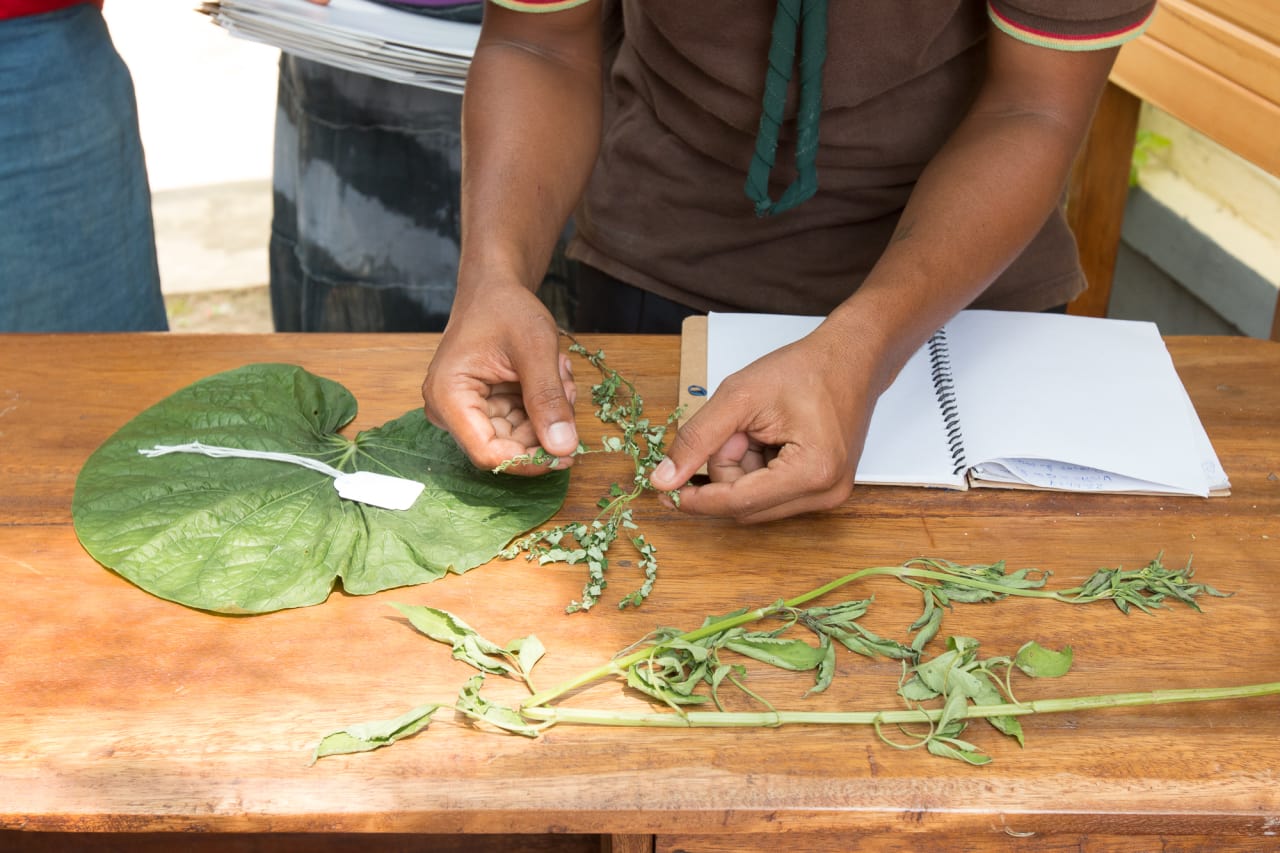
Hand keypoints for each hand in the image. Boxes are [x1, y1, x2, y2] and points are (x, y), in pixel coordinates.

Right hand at [422, 283, 578, 473]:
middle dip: (545, 426)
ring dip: (548, 413)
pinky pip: (519, 424)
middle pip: (505, 447)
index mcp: (449, 397)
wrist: (494, 289)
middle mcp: (449, 411)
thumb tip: (564, 448)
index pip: (489, 453)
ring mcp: (465, 411)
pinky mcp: (482, 408)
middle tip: (567, 388)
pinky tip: (551, 376)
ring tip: (558, 373)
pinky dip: (543, 405)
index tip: (568, 453)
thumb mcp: (535, 349)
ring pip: (518, 437)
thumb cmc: (506, 308)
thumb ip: (549, 399)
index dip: (529, 461)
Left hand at [649, 324, 879, 522]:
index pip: (737, 503)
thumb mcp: (739, 396)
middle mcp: (825, 494)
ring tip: (755, 429)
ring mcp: (827, 496)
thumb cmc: (804, 370)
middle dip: (727, 469)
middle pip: (744, 506)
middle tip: (735, 429)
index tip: (664, 491)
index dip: (696, 498)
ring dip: (741, 469)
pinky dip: (756, 470)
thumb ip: (697, 439)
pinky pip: (770, 495)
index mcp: (811, 473)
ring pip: (754, 503)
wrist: (850, 359)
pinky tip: (766, 440)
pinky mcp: (823, 490)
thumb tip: (663, 480)